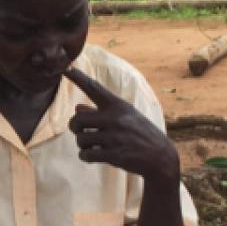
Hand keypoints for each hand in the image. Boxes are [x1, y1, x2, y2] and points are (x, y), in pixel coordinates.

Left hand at [65, 67, 179, 183]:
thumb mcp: (126, 117)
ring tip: (94, 145)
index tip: (65, 68)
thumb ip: (100, 112)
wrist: (161, 157)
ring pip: (80, 139)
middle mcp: (115, 118)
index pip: (94, 89)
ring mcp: (115, 137)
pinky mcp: (114, 155)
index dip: (78, 78)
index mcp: (118, 105)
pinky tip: (92, 156)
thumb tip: (77, 108)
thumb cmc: (140, 134)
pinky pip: (86, 155)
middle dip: (74, 127)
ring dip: (83, 144)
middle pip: (77, 119)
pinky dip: (85, 156)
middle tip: (81, 131)